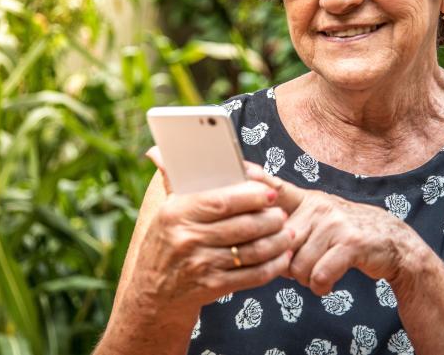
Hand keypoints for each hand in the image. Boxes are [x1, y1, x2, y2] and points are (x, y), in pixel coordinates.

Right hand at [131, 148, 293, 312]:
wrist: (154, 292)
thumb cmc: (167, 242)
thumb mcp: (166, 211)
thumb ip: (173, 180)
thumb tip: (157, 150)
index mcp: (176, 213)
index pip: (220, 200)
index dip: (250, 196)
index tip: (270, 191)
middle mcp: (187, 239)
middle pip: (242, 226)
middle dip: (270, 219)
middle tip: (282, 214)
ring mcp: (201, 265)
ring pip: (251, 251)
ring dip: (277, 242)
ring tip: (289, 234)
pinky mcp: (213, 287)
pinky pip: (252, 276)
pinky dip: (273, 266)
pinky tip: (282, 256)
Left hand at [254, 173, 418, 295]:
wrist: (392, 243)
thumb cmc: (345, 235)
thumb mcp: (318, 220)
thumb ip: (290, 226)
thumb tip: (257, 243)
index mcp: (306, 200)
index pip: (276, 188)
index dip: (256, 179)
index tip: (239, 167)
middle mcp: (318, 206)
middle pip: (279, 244)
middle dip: (285, 265)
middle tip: (300, 267)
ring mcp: (335, 222)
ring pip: (296, 266)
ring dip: (304, 279)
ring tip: (316, 273)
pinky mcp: (350, 242)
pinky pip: (318, 275)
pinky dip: (320, 286)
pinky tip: (327, 282)